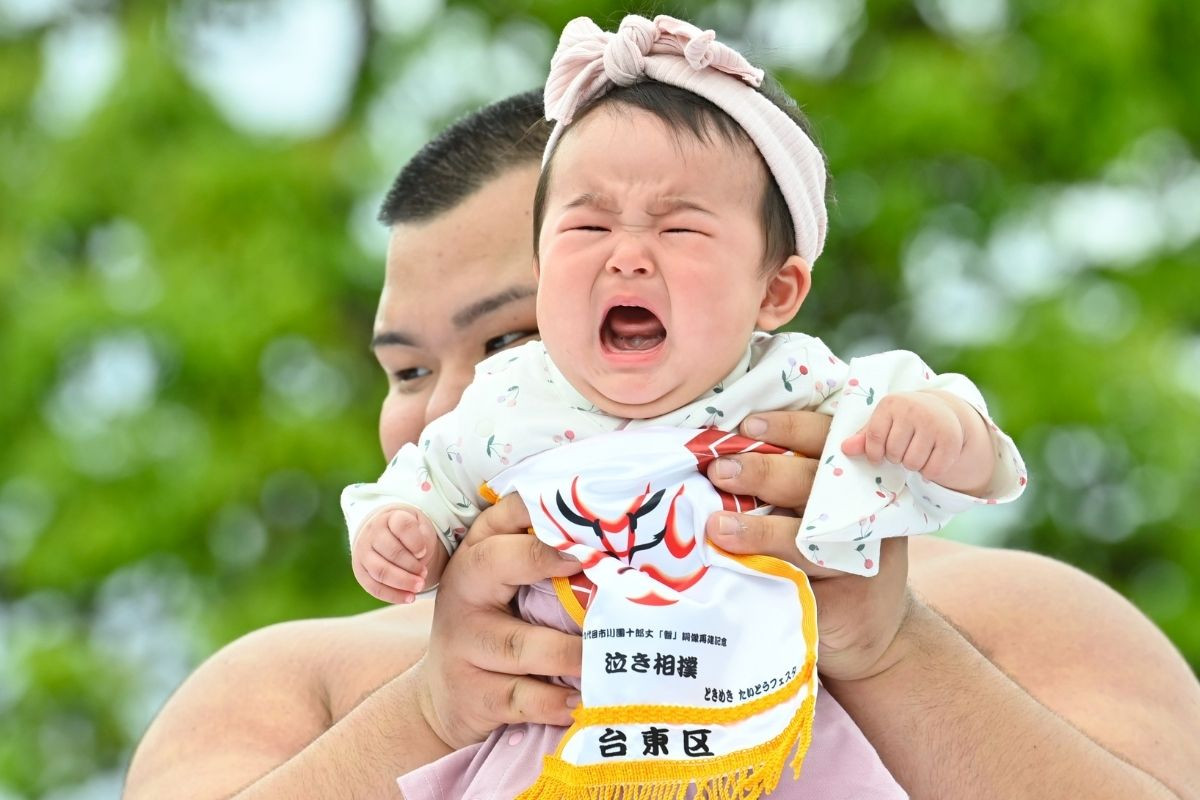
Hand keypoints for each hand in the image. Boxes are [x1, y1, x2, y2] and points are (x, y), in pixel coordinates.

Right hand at [351, 507, 444, 603]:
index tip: (424, 551)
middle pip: (391, 552)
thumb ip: (423, 537)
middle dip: (411, 566)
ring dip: (402, 582)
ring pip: (381, 571)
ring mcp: (363, 553)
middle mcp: (372, 533)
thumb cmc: (410, 532)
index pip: (402, 526)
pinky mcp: (360, 572)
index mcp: (390, 518)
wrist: (387, 535)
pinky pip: (374, 588)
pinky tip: (409, 598)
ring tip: (419, 586)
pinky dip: (393, 595)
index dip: (415, 541)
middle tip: (425, 574)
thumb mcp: (421, 527)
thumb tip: (419, 556)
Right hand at [415, 493, 584, 749]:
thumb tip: (619, 548)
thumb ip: (545, 561)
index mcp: (478, 554)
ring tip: (608, 655)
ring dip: (570, 651)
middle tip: (586, 565)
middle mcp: (464, 591)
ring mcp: (464, 644)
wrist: (444, 698)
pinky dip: (554, 701)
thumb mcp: (505, 587)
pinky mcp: (472, 694)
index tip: (578, 516)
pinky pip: (519, 697)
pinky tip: (579, 702)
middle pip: (494, 562)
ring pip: (519, 643)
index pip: (502, 516)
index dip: (536, 510)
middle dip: (539, 557)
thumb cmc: (495, 628)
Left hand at [703, 410, 909, 680]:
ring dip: (762, 525)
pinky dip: (772, 563)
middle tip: (720, 470)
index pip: (828, 437)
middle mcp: (867, 502)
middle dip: (765, 470)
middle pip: (818, 478)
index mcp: (856, 471)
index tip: (749, 425)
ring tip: (718, 524)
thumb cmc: (827, 558)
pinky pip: (810, 571)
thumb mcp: (814, 512)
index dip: (790, 427)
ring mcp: (865, 545)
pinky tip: (740, 560)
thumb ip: (783, 486)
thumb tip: (715, 457)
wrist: (872, 632)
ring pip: (813, 527)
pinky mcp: (855, 587)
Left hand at [841, 391, 964, 484]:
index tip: (878, 455)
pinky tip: (930, 456)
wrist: (942, 410)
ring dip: (912, 465)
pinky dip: (929, 471)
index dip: (874, 453)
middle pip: (894, 453)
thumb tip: (844, 449)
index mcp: (892, 404)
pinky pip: (932, 470)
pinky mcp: (951, 439)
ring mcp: (934, 423)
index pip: (874, 437)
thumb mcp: (883, 422)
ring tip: (916, 450)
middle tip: (904, 447)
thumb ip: (864, 437)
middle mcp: (914, 410)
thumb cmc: (904, 419)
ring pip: (912, 464)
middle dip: (896, 457)